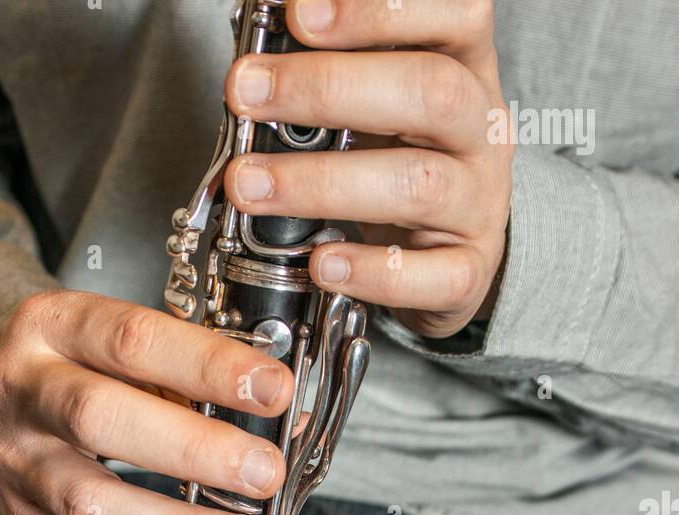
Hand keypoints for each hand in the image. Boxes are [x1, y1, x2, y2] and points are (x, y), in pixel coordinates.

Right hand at [0, 290, 293, 514]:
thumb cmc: (75, 364)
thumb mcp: (114, 340)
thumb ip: (186, 370)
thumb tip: (280, 412)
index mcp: (55, 326)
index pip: (133, 340)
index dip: (207, 366)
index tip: (274, 391)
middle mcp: (24, 393)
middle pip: (100, 419)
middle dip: (193, 451)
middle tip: (262, 474)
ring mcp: (18, 464)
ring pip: (88, 503)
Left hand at [224, 0, 512, 337]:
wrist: (451, 251)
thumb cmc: (401, 158)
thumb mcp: (377, 98)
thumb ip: (332, 70)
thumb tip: (254, 58)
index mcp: (463, 64)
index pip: (453, 12)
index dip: (379, 9)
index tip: (299, 15)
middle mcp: (480, 128)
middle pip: (430, 93)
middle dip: (327, 89)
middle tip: (245, 93)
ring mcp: (480, 203)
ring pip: (420, 186)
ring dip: (322, 183)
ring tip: (249, 185)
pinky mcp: (467, 271)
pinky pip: (434, 277)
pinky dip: (373, 272)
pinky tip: (321, 262)